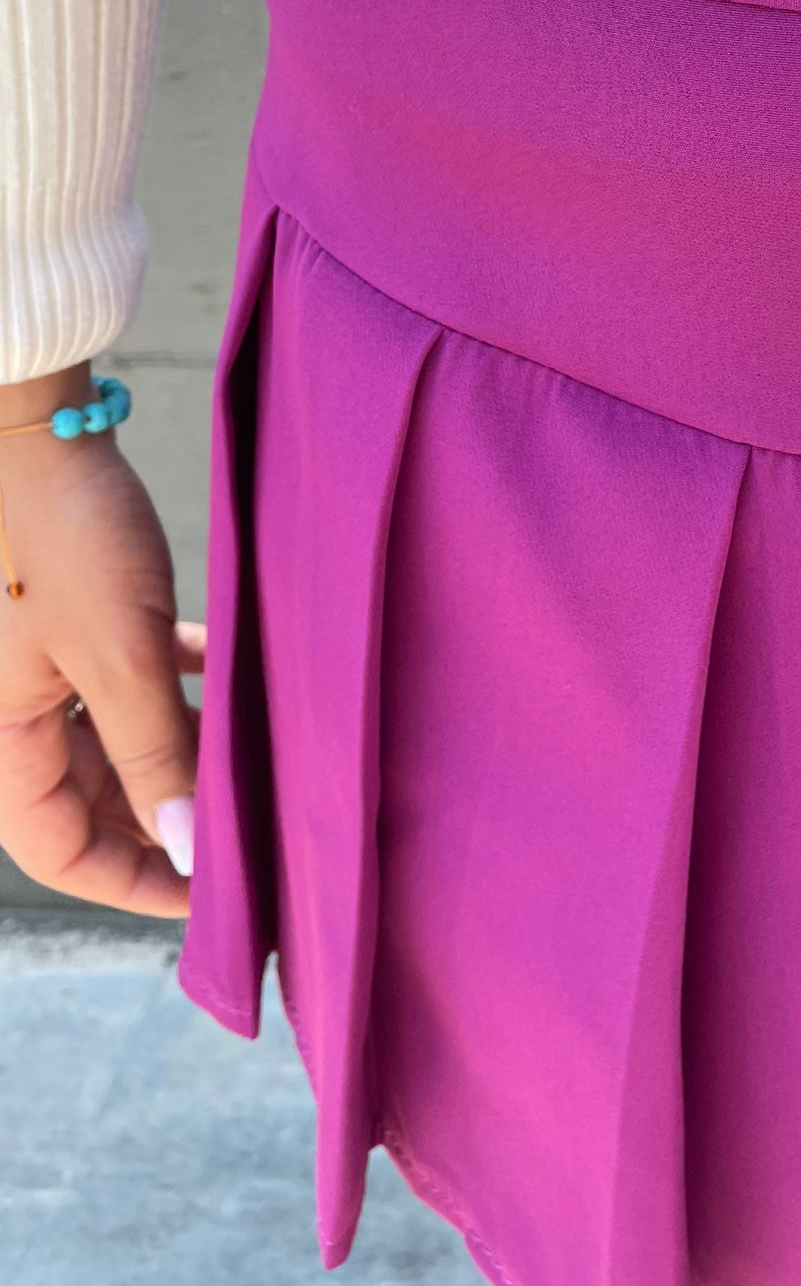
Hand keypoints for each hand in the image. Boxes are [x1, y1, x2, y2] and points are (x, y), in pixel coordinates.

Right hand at [0, 364, 200, 916]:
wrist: (43, 427)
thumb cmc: (67, 535)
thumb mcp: (118, 656)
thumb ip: (153, 755)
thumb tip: (186, 848)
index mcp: (3, 737)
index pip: (59, 850)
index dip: (133, 882)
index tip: (212, 897)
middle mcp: (19, 711)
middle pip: (94, 802)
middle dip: (167, 823)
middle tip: (251, 837)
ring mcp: (48, 666)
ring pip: (121, 744)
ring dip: (179, 758)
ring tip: (251, 768)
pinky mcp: (82, 621)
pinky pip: (132, 685)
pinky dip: (178, 696)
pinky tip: (226, 686)